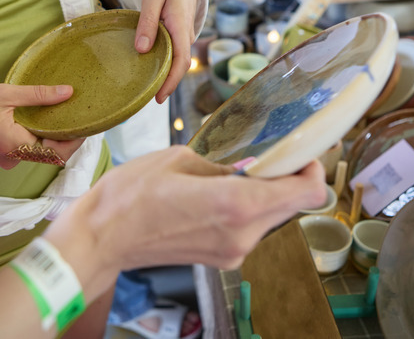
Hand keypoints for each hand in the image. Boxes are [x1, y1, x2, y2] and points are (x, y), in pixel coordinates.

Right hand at [0, 81, 85, 168]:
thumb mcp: (6, 94)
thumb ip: (38, 95)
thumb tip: (68, 92)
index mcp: (14, 145)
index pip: (56, 153)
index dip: (75, 142)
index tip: (86, 125)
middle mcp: (12, 158)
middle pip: (51, 154)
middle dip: (67, 137)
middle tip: (80, 116)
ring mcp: (7, 159)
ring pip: (40, 152)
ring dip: (54, 137)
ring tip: (66, 114)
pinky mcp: (3, 154)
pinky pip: (28, 149)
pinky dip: (40, 137)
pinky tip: (46, 119)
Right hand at [44, 147, 325, 296]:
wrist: (101, 238)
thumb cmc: (130, 195)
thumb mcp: (181, 159)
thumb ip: (225, 165)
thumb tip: (247, 165)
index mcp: (237, 204)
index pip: (306, 193)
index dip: (312, 171)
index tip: (301, 155)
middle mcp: (243, 234)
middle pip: (292, 206)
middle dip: (287, 180)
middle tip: (268, 157)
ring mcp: (233, 252)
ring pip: (272, 218)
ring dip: (265, 195)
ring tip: (234, 175)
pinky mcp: (221, 258)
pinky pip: (250, 230)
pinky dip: (246, 211)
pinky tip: (218, 195)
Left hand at [135, 0, 199, 103]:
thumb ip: (147, 20)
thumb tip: (142, 49)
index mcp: (181, 25)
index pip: (181, 60)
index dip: (172, 80)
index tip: (159, 96)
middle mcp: (186, 34)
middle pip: (180, 65)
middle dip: (168, 84)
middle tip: (151, 99)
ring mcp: (184, 35)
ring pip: (177, 60)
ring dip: (166, 75)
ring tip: (148, 88)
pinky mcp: (179, 35)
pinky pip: (173, 53)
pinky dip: (164, 64)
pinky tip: (151, 69)